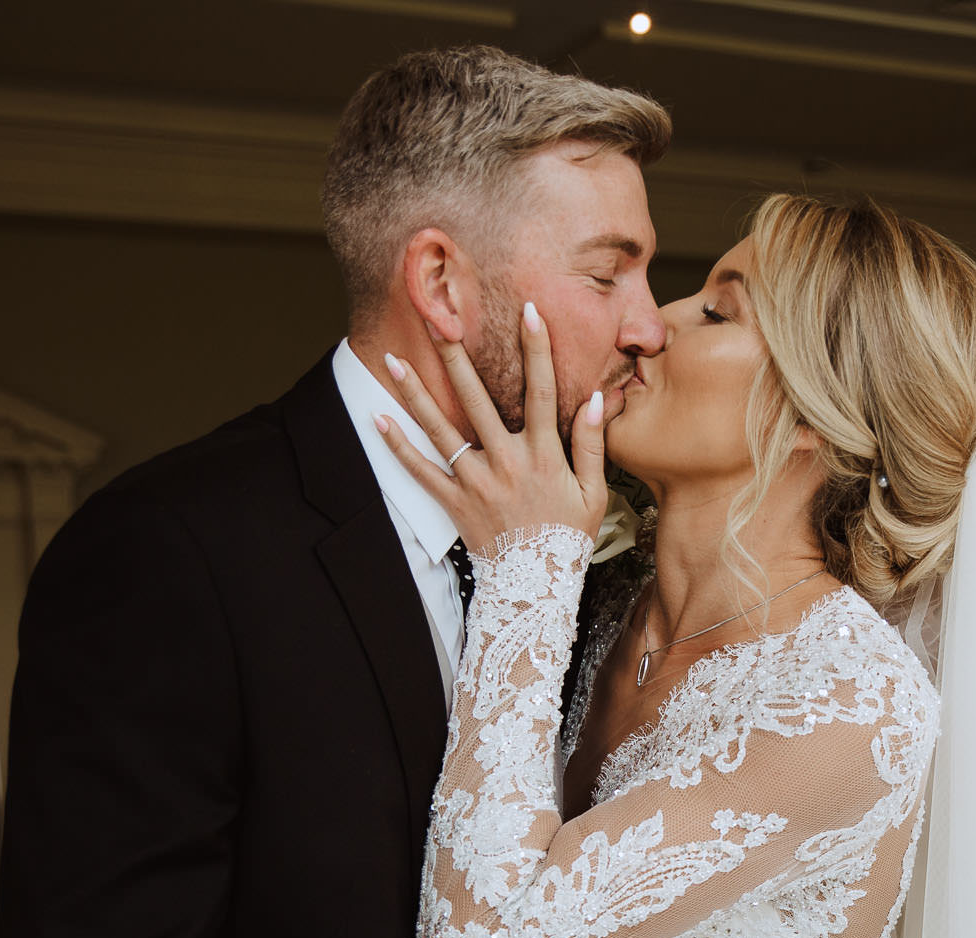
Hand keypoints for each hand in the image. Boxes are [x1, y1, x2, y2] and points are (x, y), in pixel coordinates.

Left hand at [377, 303, 608, 549]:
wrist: (536, 587)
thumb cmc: (568, 538)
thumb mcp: (593, 493)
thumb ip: (591, 445)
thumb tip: (596, 399)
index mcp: (543, 456)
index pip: (542, 392)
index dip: (537, 350)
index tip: (529, 312)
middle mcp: (506, 462)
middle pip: (478, 400)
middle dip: (458, 357)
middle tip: (439, 320)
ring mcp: (475, 482)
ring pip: (441, 429)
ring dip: (416, 393)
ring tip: (395, 359)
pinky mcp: (454, 502)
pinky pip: (420, 471)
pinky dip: (398, 446)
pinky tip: (379, 419)